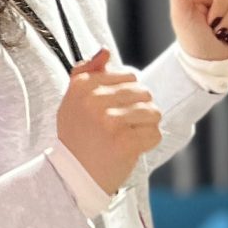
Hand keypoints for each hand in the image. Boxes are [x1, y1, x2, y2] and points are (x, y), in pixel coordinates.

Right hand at [56, 48, 162, 193]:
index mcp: (82, 85)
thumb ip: (87, 72)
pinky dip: (148, 143)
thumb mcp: (72, 100)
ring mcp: (110, 120)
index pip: (128, 75)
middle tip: (121, 127)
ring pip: (153, 112)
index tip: (111, 111)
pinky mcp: (125, 141)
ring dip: (146, 126)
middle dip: (139, 110)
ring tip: (128, 136)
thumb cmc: (76, 137)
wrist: (72, 177)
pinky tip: (132, 149)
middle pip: (144, 92)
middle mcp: (94, 99)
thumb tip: (105, 50)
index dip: (126, 95)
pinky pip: (155, 133)